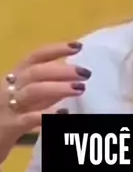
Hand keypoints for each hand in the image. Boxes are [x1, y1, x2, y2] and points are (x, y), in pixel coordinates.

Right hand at [0, 42, 90, 163]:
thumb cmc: (7, 116)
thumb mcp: (27, 100)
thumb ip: (46, 92)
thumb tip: (72, 81)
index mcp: (14, 77)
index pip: (35, 57)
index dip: (56, 50)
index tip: (77, 46)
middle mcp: (9, 87)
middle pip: (36, 72)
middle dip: (62, 70)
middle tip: (85, 73)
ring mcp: (7, 106)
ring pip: (33, 91)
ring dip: (58, 88)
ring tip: (80, 88)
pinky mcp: (9, 125)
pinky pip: (30, 118)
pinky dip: (48, 114)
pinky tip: (64, 113)